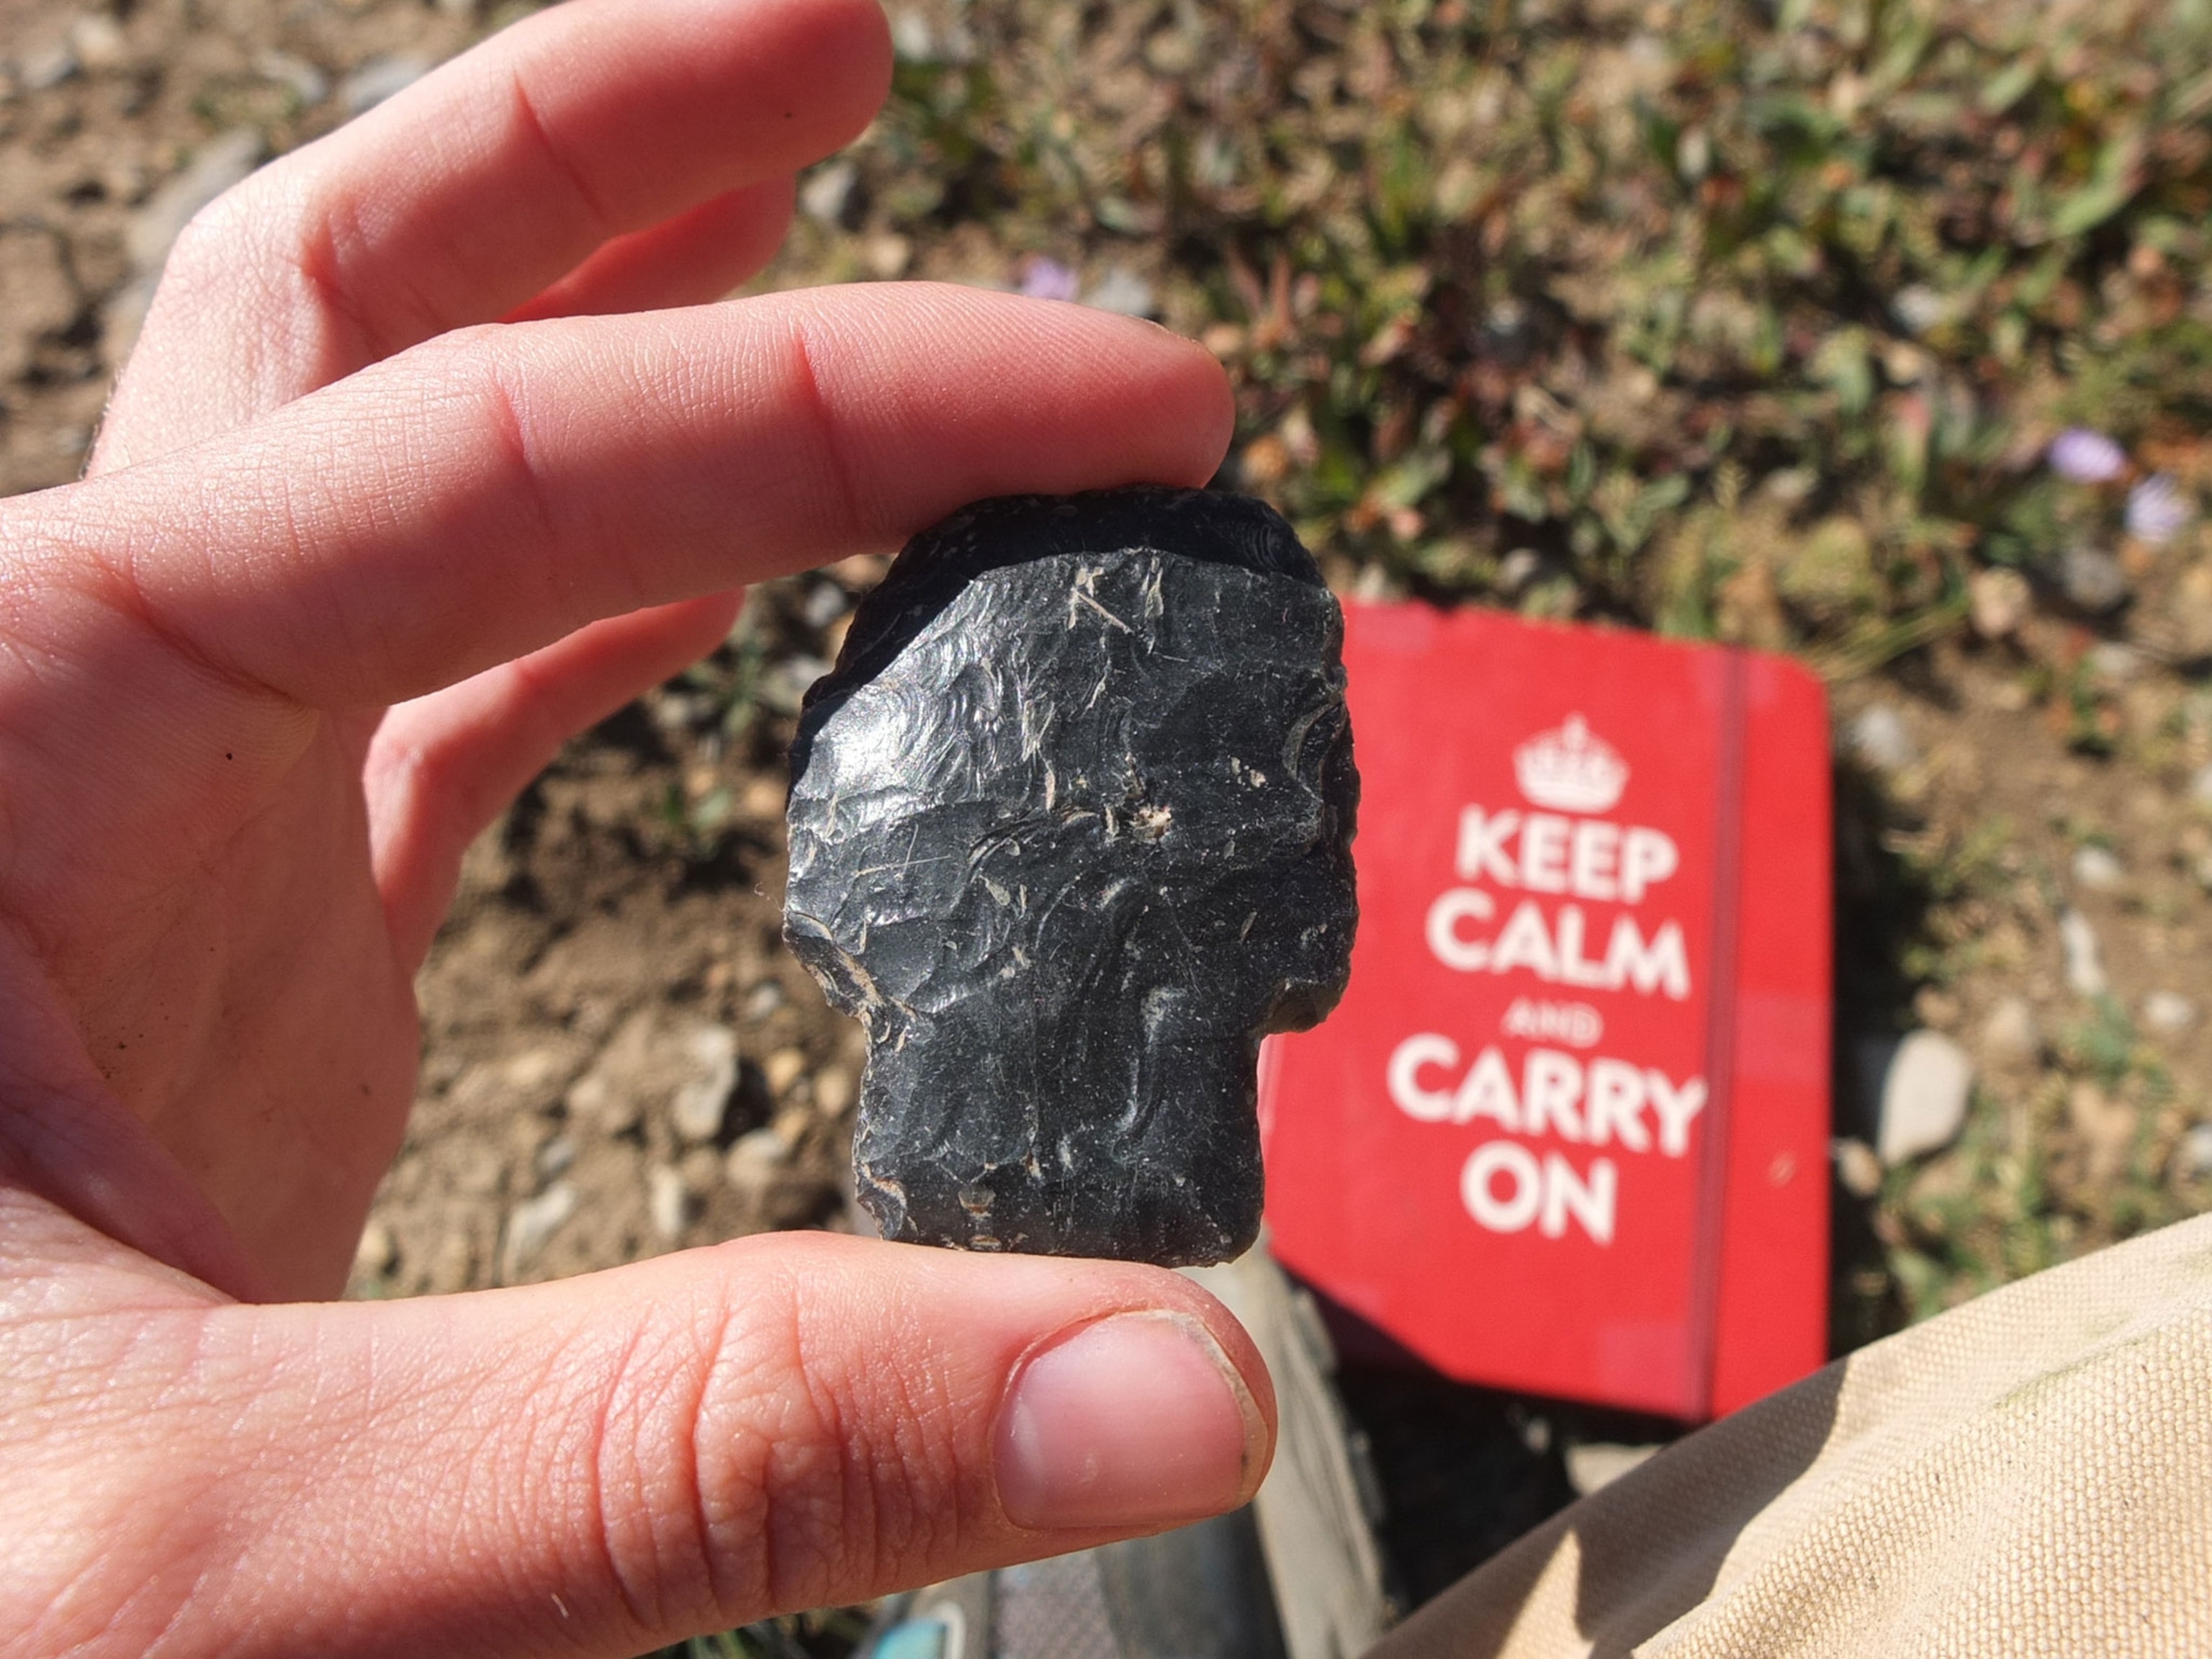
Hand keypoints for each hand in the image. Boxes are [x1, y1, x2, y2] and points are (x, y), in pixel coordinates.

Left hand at [0, 0, 1270, 1651]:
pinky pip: (425, 693)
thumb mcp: (224, 1549)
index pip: (500, 456)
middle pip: (334, 306)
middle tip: (841, 32)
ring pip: (374, 472)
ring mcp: (138, 832)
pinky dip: (598, 600)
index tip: (1152, 400)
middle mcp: (55, 727)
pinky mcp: (216, 953)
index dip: (867, 400)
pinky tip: (735, 579)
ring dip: (601, 329)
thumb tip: (1175, 1376)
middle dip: (602, 144)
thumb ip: (695, 1455)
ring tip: (807, 218)